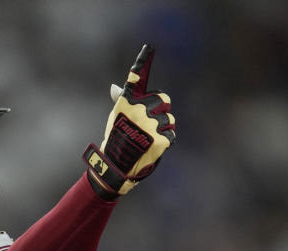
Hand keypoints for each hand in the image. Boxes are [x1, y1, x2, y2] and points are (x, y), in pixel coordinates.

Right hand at [84, 44, 175, 197]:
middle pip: (164, 99)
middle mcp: (139, 109)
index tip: (149, 48)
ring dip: (163, 128)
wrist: (116, 166)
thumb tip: (115, 86)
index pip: (136, 78)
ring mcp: (151, 124)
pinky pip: (172, 134)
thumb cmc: (115, 140)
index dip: (142, 62)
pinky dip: (165, 141)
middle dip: (161, 110)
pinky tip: (153, 146)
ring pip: (169, 118)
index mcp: (127, 102)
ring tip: (148, 139)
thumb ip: (121, 101)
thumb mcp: (116, 118)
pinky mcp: (162, 138)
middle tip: (149, 124)